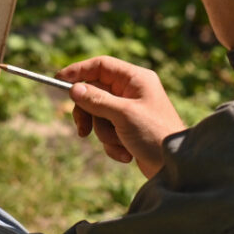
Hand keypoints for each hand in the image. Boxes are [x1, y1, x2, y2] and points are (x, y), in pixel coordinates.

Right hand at [58, 56, 185, 177]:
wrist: (175, 167)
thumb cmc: (155, 134)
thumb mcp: (123, 115)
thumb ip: (97, 100)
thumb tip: (73, 88)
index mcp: (136, 79)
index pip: (101, 65)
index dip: (78, 71)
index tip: (58, 80)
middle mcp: (132, 91)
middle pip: (95, 92)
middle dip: (90, 114)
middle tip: (82, 129)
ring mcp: (130, 111)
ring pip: (98, 115)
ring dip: (104, 133)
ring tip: (120, 143)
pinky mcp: (128, 129)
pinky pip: (106, 131)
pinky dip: (112, 144)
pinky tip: (127, 154)